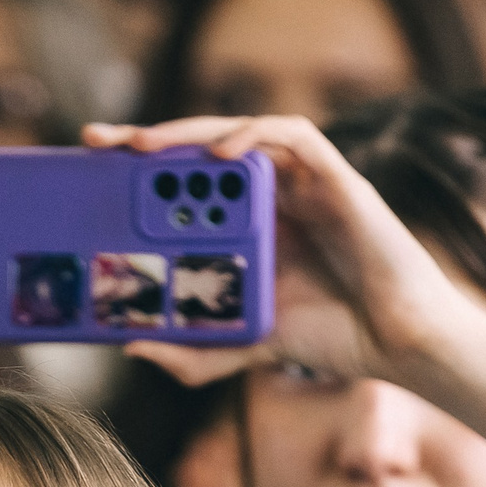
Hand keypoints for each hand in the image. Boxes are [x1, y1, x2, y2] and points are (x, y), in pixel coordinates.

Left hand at [79, 115, 483, 392]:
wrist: (396, 344)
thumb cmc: (331, 337)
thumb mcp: (243, 348)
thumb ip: (192, 352)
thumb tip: (131, 346)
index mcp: (244, 228)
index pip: (185, 188)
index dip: (138, 175)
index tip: (89, 174)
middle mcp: (269, 198)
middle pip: (201, 155)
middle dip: (147, 142)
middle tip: (96, 143)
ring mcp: (302, 185)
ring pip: (239, 137)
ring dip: (188, 134)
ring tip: (143, 147)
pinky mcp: (336, 179)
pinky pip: (294, 137)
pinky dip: (255, 136)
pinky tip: (221, 156)